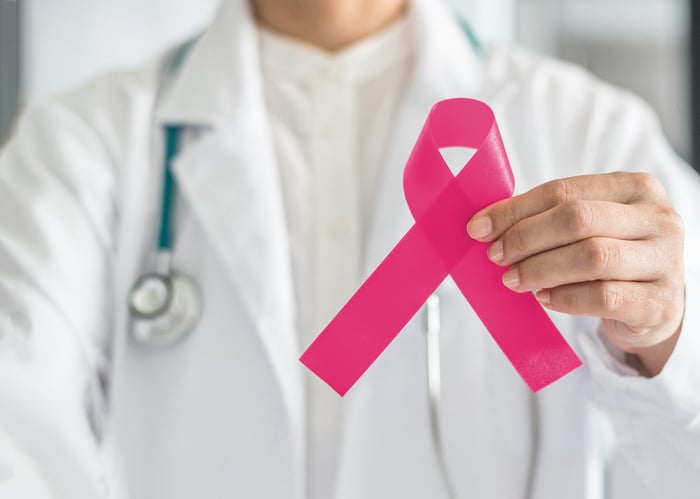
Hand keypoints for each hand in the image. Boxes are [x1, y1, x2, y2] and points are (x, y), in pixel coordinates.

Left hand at [466, 173, 684, 376]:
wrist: (654, 304)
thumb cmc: (612, 256)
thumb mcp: (589, 227)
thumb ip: (546, 218)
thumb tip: (486, 223)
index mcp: (635, 187)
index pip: (564, 191)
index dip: (515, 210)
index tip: (479, 228)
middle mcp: (658, 219)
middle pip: (578, 220)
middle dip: (526, 238)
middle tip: (496, 256)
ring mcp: (665, 261)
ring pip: (591, 258)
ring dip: (540, 269)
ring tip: (514, 279)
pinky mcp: (659, 303)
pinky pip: (603, 297)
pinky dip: (565, 298)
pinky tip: (545, 298)